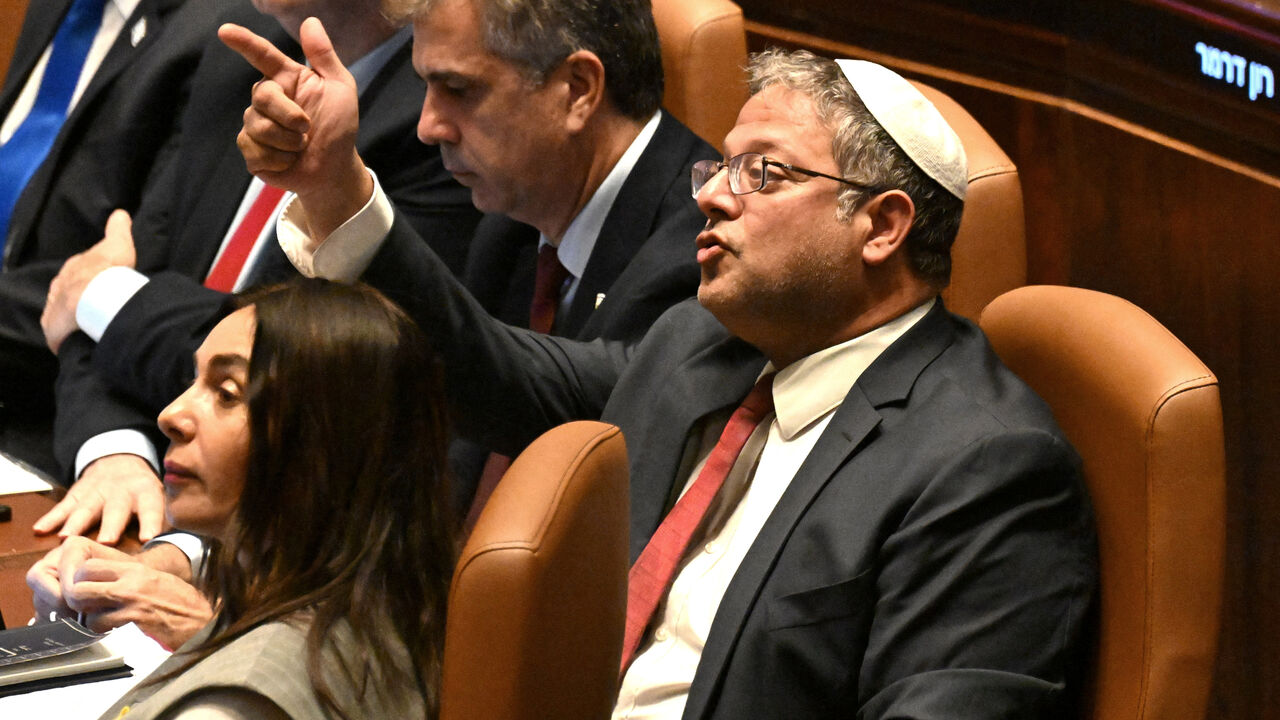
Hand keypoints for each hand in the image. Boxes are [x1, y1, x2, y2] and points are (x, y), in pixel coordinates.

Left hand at [27, 537, 211, 649]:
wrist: (203, 621)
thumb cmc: (182, 605)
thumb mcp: (155, 581)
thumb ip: (128, 579)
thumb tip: (100, 584)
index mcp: (136, 569)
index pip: (89, 565)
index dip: (77, 579)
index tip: (80, 590)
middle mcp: (131, 579)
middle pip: (79, 582)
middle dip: (73, 597)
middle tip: (82, 608)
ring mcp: (132, 598)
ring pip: (83, 603)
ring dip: (85, 615)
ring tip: (98, 620)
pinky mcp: (134, 617)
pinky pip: (98, 623)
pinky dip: (98, 630)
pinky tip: (112, 630)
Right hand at [33, 454, 164, 543]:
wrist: (120, 460)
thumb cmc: (144, 491)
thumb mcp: (160, 496)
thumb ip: (166, 519)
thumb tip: (182, 549)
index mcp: (146, 493)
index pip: (151, 507)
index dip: (150, 521)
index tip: (149, 538)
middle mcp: (121, 492)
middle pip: (115, 509)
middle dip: (110, 526)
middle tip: (105, 542)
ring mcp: (96, 492)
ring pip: (85, 508)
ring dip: (76, 524)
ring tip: (66, 539)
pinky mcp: (76, 493)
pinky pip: (62, 506)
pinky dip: (51, 517)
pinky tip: (40, 529)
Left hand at [42, 210, 136, 352]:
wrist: (92, 297)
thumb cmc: (106, 270)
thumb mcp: (118, 244)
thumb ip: (118, 229)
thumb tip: (121, 213)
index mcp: (71, 268)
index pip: (77, 271)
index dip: (88, 277)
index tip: (99, 282)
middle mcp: (58, 287)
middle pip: (66, 293)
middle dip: (77, 299)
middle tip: (96, 307)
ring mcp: (53, 309)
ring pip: (61, 314)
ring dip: (73, 320)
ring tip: (90, 327)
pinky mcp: (53, 330)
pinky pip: (59, 335)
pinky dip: (67, 338)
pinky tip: (80, 341)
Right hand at [219, 18, 372, 239]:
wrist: (335, 168)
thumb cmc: (338, 127)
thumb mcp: (340, 89)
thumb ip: (324, 56)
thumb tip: (310, 20)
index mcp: (286, 78)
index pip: (261, 55)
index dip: (244, 42)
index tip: (226, 31)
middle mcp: (266, 98)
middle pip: (262, 96)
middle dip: (289, 115)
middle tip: (308, 129)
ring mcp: (255, 124)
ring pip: (258, 126)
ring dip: (288, 142)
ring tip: (301, 147)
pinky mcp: (251, 150)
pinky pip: (255, 150)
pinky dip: (279, 160)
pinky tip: (289, 161)